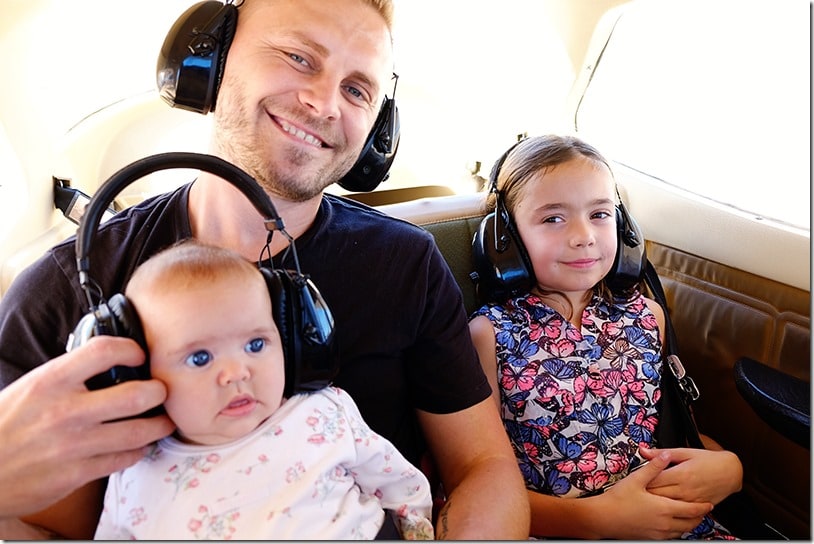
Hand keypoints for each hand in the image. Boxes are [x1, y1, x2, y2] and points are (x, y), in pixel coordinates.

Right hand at [0, 336, 173, 517]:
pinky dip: (137, 450)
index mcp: (51, 381)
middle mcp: (65, 411)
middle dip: (159, 391)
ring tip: (162, 420)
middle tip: (161, 391)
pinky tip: (137, 445)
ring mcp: (74, 445)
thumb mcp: (30, 388)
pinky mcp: (77, 474)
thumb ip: (69, 375)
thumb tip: (108, 362)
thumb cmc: (5, 426)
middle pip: (137, 394)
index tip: (139, 355)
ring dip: (158, 425)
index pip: (104, 351)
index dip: (131, 349)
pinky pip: (124, 459)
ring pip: (139, 431)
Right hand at [598, 450, 712, 538]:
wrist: (602, 518)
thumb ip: (654, 467)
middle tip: (703, 511)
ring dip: (689, 525)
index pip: (691, 510)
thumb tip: (665, 454)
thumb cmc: (618, 499)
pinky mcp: (650, 538)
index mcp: (664, 508)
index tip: (709, 504)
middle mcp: (664, 523)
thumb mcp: (636, 479)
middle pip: (690, 524)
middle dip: (699, 518)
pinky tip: (672, 525)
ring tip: (690, 518)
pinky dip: (676, 531)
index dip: (702, 507)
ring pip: (681, 532)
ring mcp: (657, 533)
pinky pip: (670, 537)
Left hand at [640, 445, 742, 504]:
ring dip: (655, 503)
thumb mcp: (685, 452)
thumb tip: (643, 450)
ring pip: (667, 506)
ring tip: (644, 500)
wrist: (731, 472)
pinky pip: (679, 512)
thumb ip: (661, 453)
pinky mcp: (696, 507)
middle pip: (657, 495)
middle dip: (645, 493)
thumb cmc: (708, 460)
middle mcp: (685, 489)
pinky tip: (661, 508)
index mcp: (680, 474)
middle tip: (634, 492)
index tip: (632, 480)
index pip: (653, 480)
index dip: (641, 480)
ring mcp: (691, 500)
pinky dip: (669, 510)